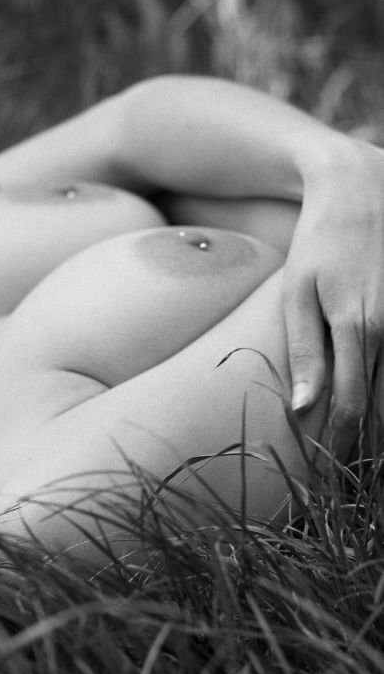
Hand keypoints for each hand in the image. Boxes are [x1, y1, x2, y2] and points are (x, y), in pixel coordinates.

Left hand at [283, 137, 383, 454]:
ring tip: (369, 464)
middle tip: (350, 484)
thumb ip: (305, 350)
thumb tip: (304, 408)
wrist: (363, 189)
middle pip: (383, 408)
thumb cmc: (320, 242)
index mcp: (360, 329)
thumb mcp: (297, 292)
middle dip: (367, 449)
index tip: (328, 477)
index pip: (349, 407)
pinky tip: (382, 417)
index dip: (339, 446)